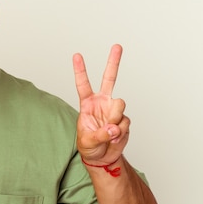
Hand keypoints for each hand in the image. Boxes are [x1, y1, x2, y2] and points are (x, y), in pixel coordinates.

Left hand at [73, 44, 130, 164]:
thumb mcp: (88, 142)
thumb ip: (100, 134)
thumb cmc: (89, 147)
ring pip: (120, 104)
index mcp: (88, 103)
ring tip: (109, 132)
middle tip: (117, 46)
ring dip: (115, 119)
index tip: (76, 55)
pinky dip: (120, 133)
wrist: (103, 158)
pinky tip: (114, 138)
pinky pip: (125, 122)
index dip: (80, 70)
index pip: (83, 84)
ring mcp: (114, 110)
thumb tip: (114, 128)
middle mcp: (102, 102)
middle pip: (109, 78)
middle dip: (114, 62)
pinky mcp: (124, 119)